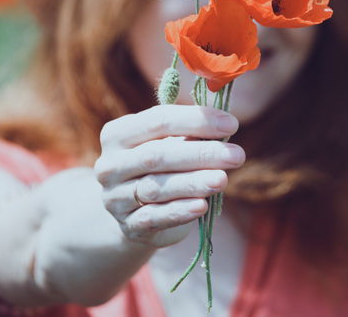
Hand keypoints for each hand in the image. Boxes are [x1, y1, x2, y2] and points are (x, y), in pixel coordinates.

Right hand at [94, 105, 242, 247]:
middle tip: (236, 155)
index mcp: (118, 134)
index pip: (158, 120)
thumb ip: (191, 133)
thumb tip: (226, 124)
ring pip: (156, 188)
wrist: (137, 213)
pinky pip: (155, 217)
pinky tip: (202, 206)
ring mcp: (115, 198)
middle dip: (200, 154)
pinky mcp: (128, 226)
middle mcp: (110, 165)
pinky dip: (179, 212)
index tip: (232, 124)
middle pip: (156, 156)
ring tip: (223, 180)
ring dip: (193, 183)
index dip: (196, 120)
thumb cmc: (162, 167)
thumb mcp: (171, 144)